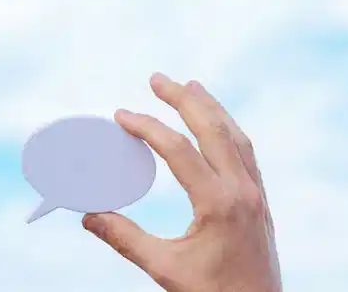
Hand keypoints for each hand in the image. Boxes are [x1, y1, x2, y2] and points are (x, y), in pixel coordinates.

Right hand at [83, 73, 280, 290]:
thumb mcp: (164, 268)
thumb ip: (124, 239)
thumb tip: (87, 215)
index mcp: (219, 204)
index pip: (180, 151)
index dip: (148, 128)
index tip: (121, 115)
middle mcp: (243, 192)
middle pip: (214, 130)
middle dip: (184, 99)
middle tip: (157, 78)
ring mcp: (256, 195)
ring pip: (236, 137)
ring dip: (211, 108)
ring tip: (190, 86)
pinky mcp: (260, 203)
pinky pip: (246, 153)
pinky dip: (228, 130)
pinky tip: (216, 125)